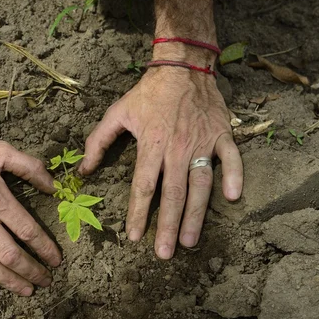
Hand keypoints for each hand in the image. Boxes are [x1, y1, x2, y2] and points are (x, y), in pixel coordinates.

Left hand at [79, 67, 242, 258]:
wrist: (182, 65)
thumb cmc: (148, 93)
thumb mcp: (117, 113)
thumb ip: (98, 141)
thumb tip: (83, 169)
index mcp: (151, 144)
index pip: (143, 186)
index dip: (137, 213)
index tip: (133, 237)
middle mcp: (177, 148)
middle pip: (172, 194)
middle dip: (167, 226)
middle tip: (164, 253)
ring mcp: (202, 142)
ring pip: (200, 184)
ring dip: (196, 214)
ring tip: (190, 240)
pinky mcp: (222, 134)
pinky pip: (232, 158)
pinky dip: (235, 176)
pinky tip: (233, 198)